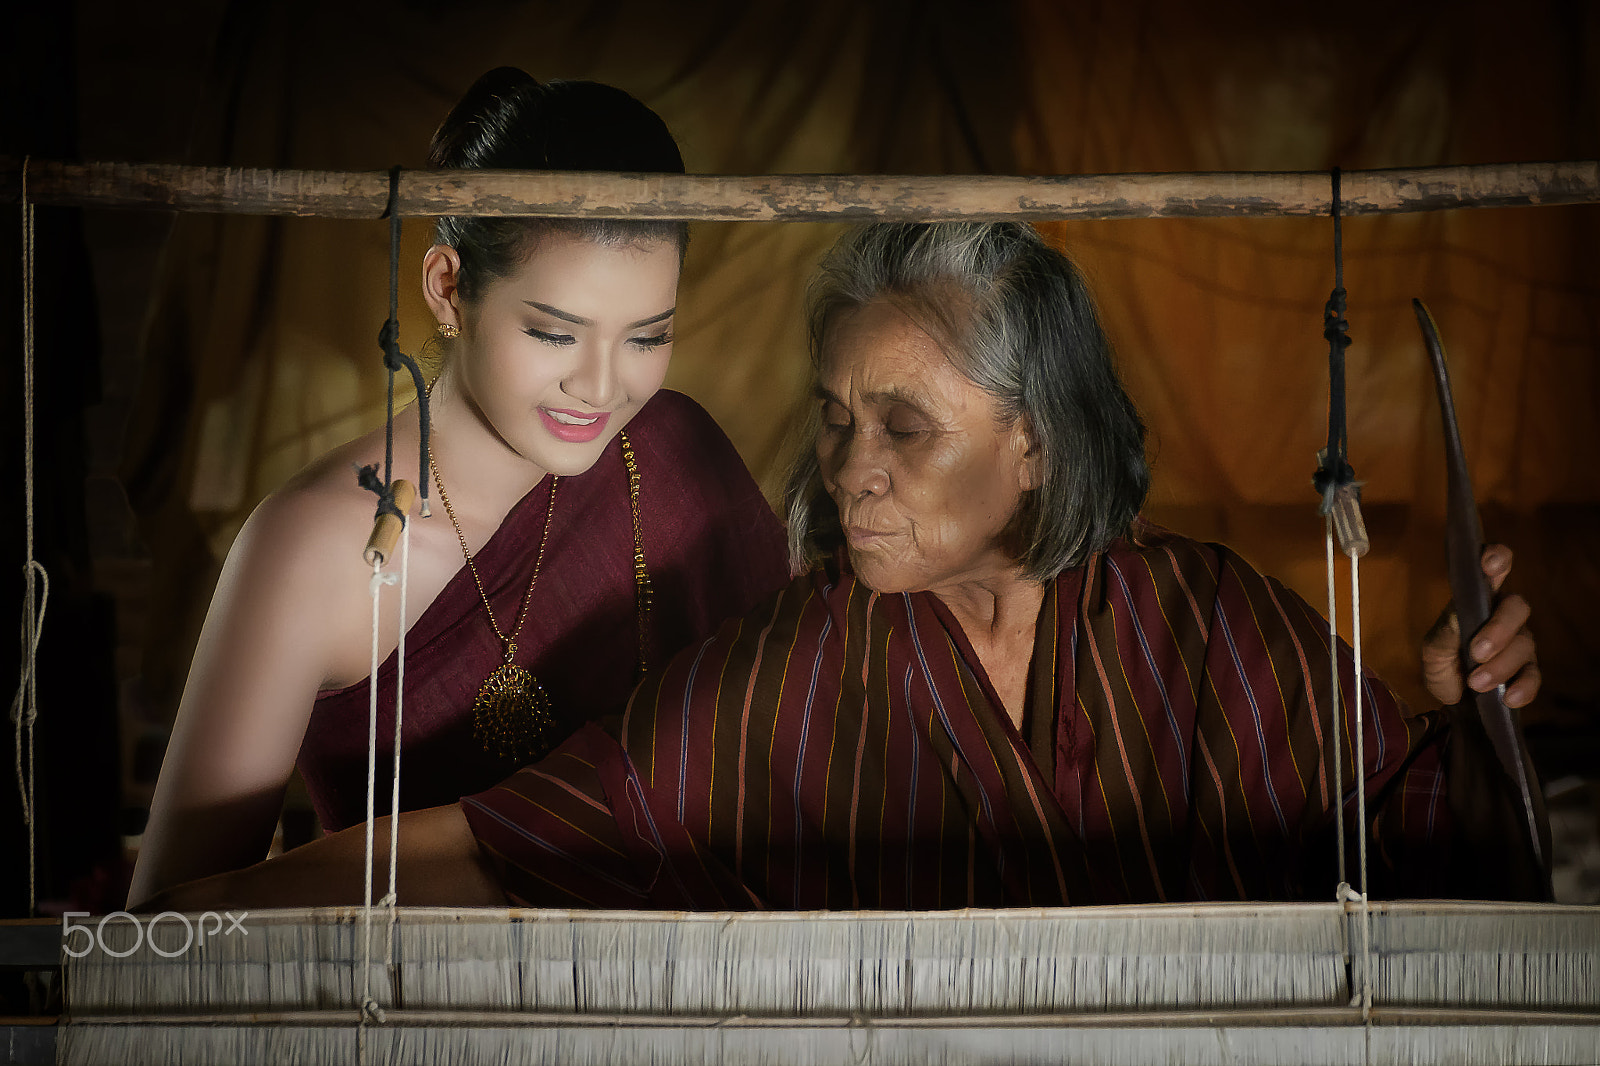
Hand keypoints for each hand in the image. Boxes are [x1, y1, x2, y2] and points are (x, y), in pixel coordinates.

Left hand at [1421, 545, 1539, 707]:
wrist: (1452, 699)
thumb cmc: (1443, 664)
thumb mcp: (1434, 650)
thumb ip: (1446, 632)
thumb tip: (1459, 616)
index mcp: (1479, 600)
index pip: (1495, 568)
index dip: (1497, 558)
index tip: (1490, 563)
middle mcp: (1503, 616)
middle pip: (1517, 607)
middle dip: (1499, 629)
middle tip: (1476, 652)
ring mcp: (1519, 642)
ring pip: (1524, 644)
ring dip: (1500, 665)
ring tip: (1476, 682)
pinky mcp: (1527, 670)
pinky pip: (1534, 675)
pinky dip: (1523, 687)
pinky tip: (1508, 697)